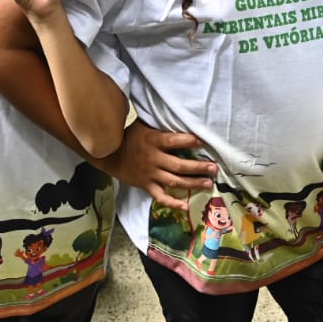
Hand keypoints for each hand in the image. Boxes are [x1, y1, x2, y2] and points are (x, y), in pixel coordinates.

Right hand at [98, 120, 216, 211]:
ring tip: (208, 183)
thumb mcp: (143, 125)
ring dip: (192, 183)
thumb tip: (178, 115)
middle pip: (179, 165)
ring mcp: (150, 174)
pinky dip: (172, 203)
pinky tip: (185, 206)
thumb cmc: (129, 136)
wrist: (109, 153)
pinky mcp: (146, 185)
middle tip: (213, 168)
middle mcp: (153, 158)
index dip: (189, 141)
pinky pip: (160, 196)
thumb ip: (160, 126)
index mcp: (153, 141)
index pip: (174, 141)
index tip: (204, 142)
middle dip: (198, 167)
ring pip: (174, 181)